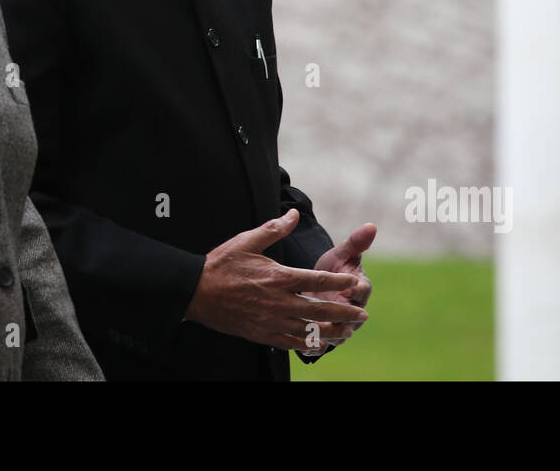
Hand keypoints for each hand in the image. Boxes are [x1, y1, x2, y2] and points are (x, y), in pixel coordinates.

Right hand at [183, 209, 368, 352]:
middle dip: (344, 313)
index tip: (354, 282)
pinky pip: (291, 343)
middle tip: (362, 316)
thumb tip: (293, 214)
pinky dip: (309, 345)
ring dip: (332, 332)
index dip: (339, 282)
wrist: (196, 292)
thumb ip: (274, 229)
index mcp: (278, 277)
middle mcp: (279, 302)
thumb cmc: (222, 264)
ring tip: (348, 333)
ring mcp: (271, 321)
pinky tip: (321, 345)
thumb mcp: (247, 241)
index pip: (317, 280)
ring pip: (309, 331)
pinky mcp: (262, 334)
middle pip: (320, 310)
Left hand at [300, 222, 375, 354]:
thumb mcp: (342, 254)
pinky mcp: (325, 336)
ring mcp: (340, 325)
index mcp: (359, 289)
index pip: (363, 290)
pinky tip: (303, 346)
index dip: (357, 289)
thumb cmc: (333, 269)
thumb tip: (371, 225)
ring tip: (318, 335)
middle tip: (333, 316)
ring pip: (337, 334)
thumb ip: (355, 242)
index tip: (349, 286)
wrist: (318, 287)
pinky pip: (322, 345)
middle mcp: (353, 310)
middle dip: (343, 318)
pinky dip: (314, 347)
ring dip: (329, 335)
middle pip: (352, 317)